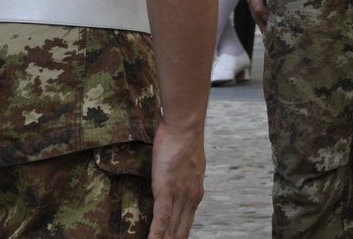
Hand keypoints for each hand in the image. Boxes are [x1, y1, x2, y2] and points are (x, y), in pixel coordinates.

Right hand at [148, 120, 204, 238]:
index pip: (188, 222)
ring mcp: (180, 195)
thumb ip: (183, 179)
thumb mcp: (187, 165)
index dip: (180, 236)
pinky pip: (162, 218)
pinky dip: (156, 234)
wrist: (185, 126)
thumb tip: (176, 183)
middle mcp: (191, 197)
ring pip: (172, 228)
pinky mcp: (166, 190)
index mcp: (196, 192)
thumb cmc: (183, 140)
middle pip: (182, 230)